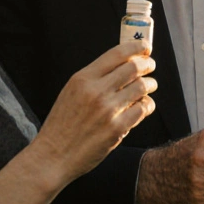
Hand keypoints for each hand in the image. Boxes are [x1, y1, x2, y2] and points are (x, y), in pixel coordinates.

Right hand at [31, 41, 156, 186]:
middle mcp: (95, 91)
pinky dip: (147, 105)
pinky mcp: (117, 128)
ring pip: (142, 86)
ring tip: (149, 87)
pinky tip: (143, 107)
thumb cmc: (63, 124)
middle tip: (150, 66)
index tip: (145, 47)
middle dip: (148, 64)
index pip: (117, 54)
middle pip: (134, 67)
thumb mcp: (71, 92)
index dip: (136, 47)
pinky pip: (143, 109)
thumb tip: (123, 63)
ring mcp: (107, 110)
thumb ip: (94, 79)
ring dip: (150, 85)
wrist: (52, 156)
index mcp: (82, 79)